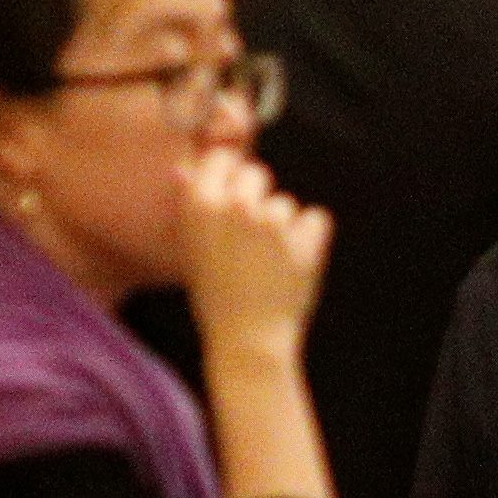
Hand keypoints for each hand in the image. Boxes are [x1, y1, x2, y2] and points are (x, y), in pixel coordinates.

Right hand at [178, 150, 333, 357]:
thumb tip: (181, 170)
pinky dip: (312, 239)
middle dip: (257, 198)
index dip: (230, 175)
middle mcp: (235, 205)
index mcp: (200, 204)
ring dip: (284, 227)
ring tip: (268, 263)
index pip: (222, 158)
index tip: (233, 196)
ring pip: (286, 203)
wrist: (247, 339)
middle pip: (257, 173)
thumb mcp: (192, 249)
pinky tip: (294, 264)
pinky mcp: (305, 237)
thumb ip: (190, 205)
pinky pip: (316, 219)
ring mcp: (272, 221)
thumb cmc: (216, 295)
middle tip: (252, 238)